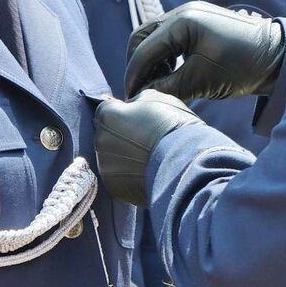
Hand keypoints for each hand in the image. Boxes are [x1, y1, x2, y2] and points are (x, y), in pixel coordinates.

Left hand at [94, 91, 205, 205]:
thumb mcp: (156, 99)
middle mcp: (100, 141)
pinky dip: (130, 175)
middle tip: (146, 141)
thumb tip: (128, 106)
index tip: (139, 121)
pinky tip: (148, 172)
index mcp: (107, 115)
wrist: (185, 163)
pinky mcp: (115, 188)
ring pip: (113, 159)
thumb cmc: (172, 126)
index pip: (107, 111)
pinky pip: (120, 177)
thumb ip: (136, 101)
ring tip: (149, 159)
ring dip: (125, 158)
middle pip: (107, 136)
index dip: (123, 114)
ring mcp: (106, 166)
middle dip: (122, 137)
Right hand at [124, 2, 284, 100]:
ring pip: (155, 36)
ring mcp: (190, 14)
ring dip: (151, 59)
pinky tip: (171, 73)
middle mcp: (182, 12)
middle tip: (138, 88)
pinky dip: (165, 54)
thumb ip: (168, 87)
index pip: (145, 49)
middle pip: (142, 36)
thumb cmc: (243, 67)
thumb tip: (142, 96)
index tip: (130, 96)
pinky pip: (170, 36)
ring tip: (155, 83)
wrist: (278, 56)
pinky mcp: (198, 22)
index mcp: (182, 22)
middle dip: (137, 63)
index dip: (134, 75)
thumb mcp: (202, 81)